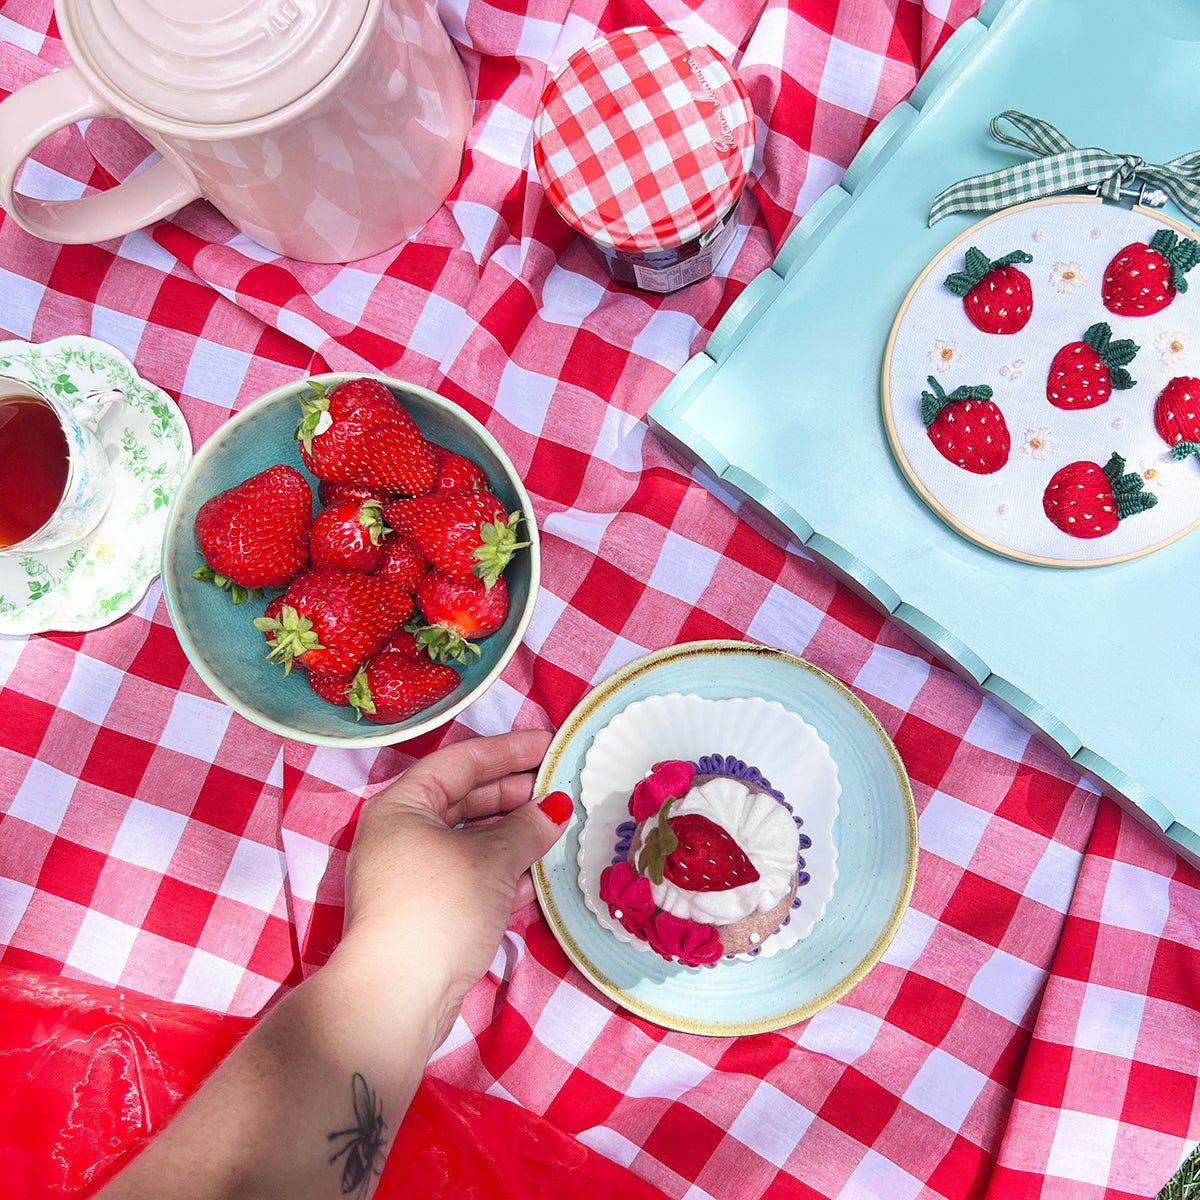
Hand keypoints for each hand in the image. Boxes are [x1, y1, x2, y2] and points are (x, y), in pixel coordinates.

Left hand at [338, 730, 568, 1044]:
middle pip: (466, 800)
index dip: (509, 750)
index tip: (550, 744)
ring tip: (559, 827)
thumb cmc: (438, 908)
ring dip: (514, 836)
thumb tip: (556, 809)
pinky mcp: (427, 914)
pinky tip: (539, 877)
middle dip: (515, 794)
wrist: (397, 996)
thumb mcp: (491, 859)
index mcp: (403, 806)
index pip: (462, 762)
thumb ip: (527, 828)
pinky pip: (471, 878)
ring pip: (471, 842)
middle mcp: (402, 835)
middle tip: (561, 786)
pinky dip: (504, 874)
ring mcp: (412, 876)